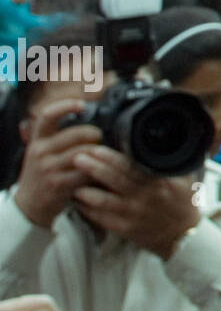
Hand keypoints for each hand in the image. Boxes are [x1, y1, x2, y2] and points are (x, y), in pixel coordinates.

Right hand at [12, 98, 101, 228]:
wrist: (29, 205)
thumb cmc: (41, 173)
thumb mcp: (41, 151)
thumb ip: (56, 134)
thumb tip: (82, 110)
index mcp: (37, 140)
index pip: (48, 116)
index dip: (66, 106)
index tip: (82, 105)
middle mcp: (40, 152)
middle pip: (78, 133)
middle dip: (94, 134)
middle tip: (98, 138)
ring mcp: (48, 168)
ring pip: (85, 152)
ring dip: (99, 152)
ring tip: (101, 154)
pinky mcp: (59, 184)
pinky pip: (86, 171)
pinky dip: (96, 170)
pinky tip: (97, 171)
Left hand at [71, 146, 200, 258]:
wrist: (183, 236)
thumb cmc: (182, 202)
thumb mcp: (185, 177)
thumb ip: (171, 161)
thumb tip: (162, 138)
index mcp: (158, 181)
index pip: (131, 166)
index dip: (111, 157)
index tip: (96, 148)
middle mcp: (145, 197)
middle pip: (115, 180)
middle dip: (94, 168)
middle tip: (77, 158)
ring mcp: (134, 214)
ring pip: (105, 201)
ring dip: (87, 191)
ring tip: (73, 182)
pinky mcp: (126, 230)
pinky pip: (103, 219)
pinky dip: (89, 211)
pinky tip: (79, 203)